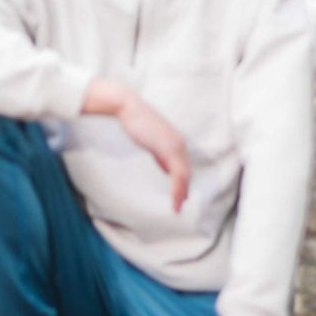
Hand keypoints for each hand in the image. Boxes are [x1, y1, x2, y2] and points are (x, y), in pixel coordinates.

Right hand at [82, 78, 189, 211]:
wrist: (129, 108)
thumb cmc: (136, 122)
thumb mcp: (151, 141)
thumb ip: (160, 154)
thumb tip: (166, 168)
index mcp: (176, 140)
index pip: (183, 166)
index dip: (183, 182)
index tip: (180, 196)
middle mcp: (180, 143)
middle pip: (186, 172)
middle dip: (184, 190)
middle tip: (179, 206)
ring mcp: (176, 145)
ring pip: (184, 175)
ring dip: (181, 193)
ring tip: (176, 207)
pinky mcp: (169, 148)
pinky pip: (177, 173)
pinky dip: (177, 188)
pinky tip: (174, 198)